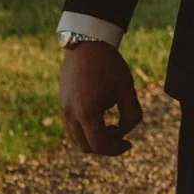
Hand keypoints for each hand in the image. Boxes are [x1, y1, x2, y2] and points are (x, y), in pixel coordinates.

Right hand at [58, 41, 143, 155]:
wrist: (87, 44)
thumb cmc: (109, 66)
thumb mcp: (127, 90)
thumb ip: (132, 115)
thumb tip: (126, 131)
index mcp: (86, 112)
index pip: (100, 144)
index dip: (116, 149)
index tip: (129, 144)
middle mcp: (70, 114)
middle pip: (85, 147)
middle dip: (105, 147)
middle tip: (122, 137)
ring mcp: (63, 109)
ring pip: (76, 139)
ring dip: (94, 140)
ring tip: (112, 127)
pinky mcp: (62, 104)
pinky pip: (71, 128)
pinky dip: (85, 131)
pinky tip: (101, 119)